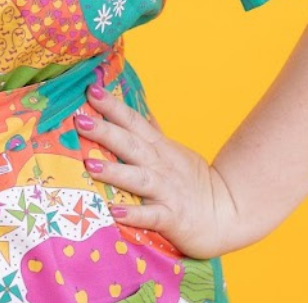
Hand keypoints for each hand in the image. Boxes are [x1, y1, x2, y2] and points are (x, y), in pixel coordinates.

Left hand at [74, 84, 240, 258]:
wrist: (228, 213)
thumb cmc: (192, 180)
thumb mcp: (171, 149)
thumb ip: (150, 131)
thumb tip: (134, 106)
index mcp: (158, 147)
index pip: (133, 121)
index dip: (112, 105)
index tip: (91, 89)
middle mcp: (160, 165)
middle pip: (130, 144)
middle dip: (105, 132)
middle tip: (79, 120)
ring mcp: (166, 191)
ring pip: (138, 178)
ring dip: (114, 172)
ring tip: (90, 166)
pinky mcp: (172, 217)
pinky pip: (151, 216)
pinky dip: (134, 214)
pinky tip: (115, 212)